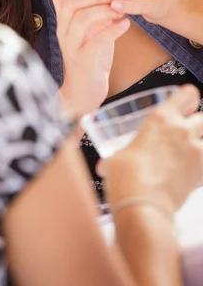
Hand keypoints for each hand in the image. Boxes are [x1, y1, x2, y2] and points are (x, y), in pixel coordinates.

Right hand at [50, 0, 129, 115]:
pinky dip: (111, 29)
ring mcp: (71, 45)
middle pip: (70, 3)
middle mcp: (63, 30)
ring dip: (103, 8)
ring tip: (121, 4)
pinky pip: (95, 40)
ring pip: (81, 19)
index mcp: (64, 21)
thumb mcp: (90, 28)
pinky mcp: (83, 59)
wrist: (85, 90)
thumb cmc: (91, 55)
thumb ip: (93, 9)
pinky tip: (125, 24)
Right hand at [102, 85, 202, 211]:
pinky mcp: (201, 175)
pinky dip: (199, 170)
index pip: (188, 95)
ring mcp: (196, 153)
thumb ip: (118, 156)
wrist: (142, 203)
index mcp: (161, 118)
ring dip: (199, 146)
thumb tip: (105, 167)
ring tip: (187, 156)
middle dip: (196, 124)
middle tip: (184, 133)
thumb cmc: (125, 175)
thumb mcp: (116, 157)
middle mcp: (182, 131)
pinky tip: (187, 177)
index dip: (188, 99)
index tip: (185, 105)